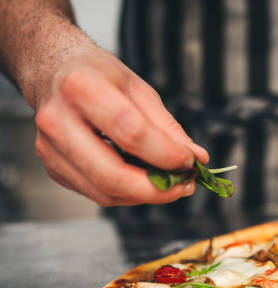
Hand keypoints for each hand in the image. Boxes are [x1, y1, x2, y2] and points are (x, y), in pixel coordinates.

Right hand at [33, 49, 208, 205]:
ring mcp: (49, 149)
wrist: (52, 71)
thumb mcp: (137, 88)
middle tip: (185, 185)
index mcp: (81, 88)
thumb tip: (196, 158)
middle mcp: (57, 121)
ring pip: (105, 192)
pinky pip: (97, 193)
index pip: (131, 133)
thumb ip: (167, 126)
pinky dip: (128, 193)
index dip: (166, 154)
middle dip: (157, 189)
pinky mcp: (52, 168)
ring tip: (171, 183)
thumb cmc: (96, 75)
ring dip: (146, 195)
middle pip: (112, 175)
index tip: (190, 162)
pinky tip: (144, 180)